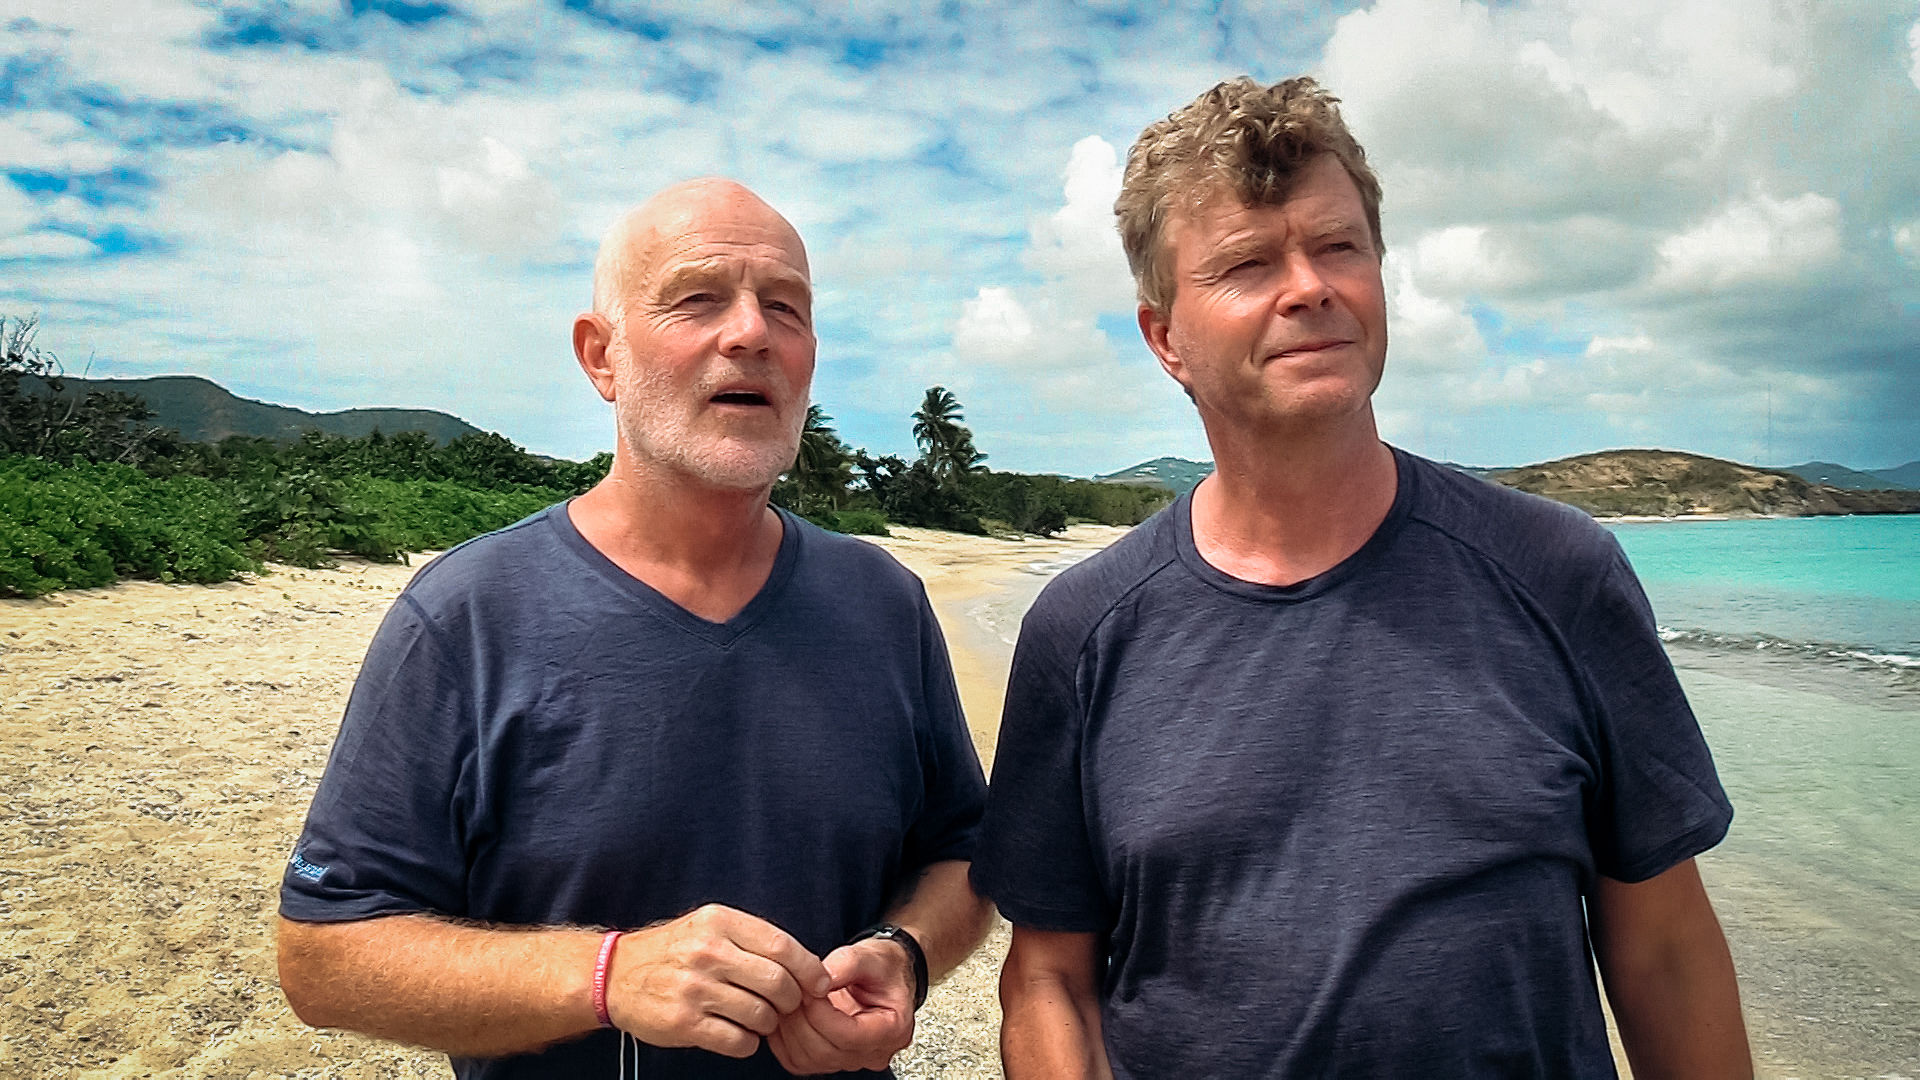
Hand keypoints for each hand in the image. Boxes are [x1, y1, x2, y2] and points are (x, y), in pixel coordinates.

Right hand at [605, 904, 831, 1059]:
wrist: (615, 975)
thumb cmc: (673, 951)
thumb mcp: (709, 925)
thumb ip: (752, 939)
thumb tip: (805, 964)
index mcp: (719, 922)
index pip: (782, 946)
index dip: (809, 969)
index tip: (819, 984)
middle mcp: (707, 953)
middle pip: (777, 982)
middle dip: (792, 999)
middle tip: (786, 1004)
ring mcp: (695, 989)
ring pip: (761, 1014)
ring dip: (769, 1023)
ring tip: (758, 1018)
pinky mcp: (684, 1024)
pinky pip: (739, 1041)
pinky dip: (748, 1042)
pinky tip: (738, 1033)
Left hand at [767, 938, 915, 1074]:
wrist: (883, 974)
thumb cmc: (884, 967)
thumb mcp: (871, 955)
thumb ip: (847, 963)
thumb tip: (818, 977)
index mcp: (892, 1029)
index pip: (848, 1035)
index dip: (820, 1013)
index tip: (808, 987)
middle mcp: (873, 1052)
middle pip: (825, 1051)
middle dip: (801, 1019)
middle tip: (793, 988)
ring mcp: (850, 1059)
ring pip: (807, 1060)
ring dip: (789, 1028)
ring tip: (789, 996)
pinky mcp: (829, 1059)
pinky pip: (796, 1060)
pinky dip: (783, 1038)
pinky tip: (786, 1011)